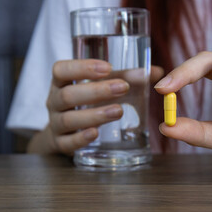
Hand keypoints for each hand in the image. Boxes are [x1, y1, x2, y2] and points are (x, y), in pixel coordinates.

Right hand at [38, 59, 162, 154]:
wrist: (63, 132)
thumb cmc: (86, 102)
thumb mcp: (101, 86)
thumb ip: (126, 78)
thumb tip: (158, 72)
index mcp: (61, 82)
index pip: (61, 69)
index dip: (81, 67)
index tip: (107, 67)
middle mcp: (54, 101)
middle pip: (68, 95)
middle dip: (96, 91)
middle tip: (122, 88)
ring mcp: (55, 124)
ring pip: (68, 119)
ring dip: (94, 114)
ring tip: (119, 111)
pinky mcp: (60, 144)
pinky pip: (67, 142)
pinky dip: (81, 138)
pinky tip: (96, 133)